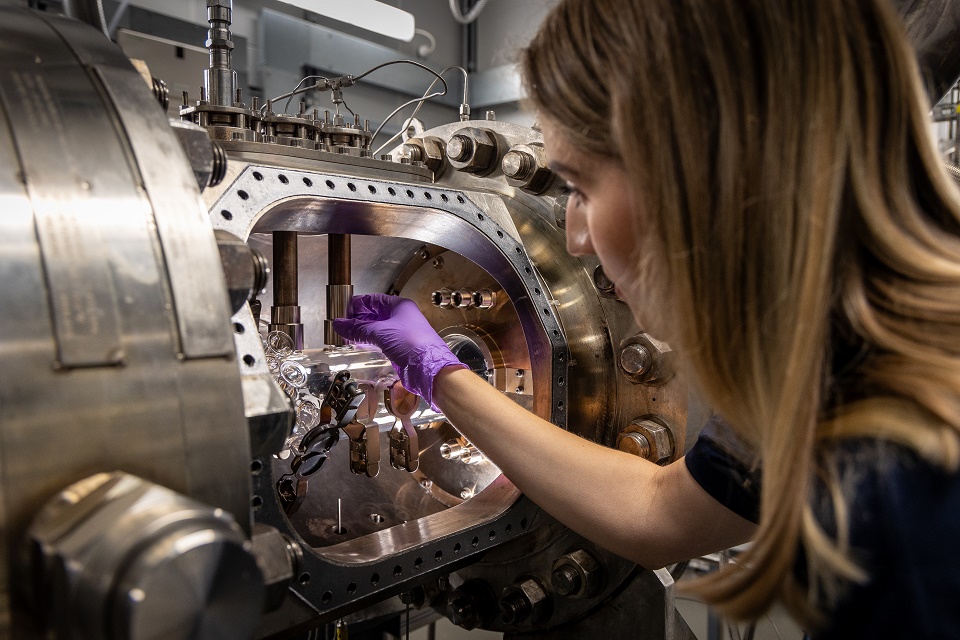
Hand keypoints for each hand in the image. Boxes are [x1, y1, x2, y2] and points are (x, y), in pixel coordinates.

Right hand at [332, 294, 466, 407]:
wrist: (429, 368)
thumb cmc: (411, 343)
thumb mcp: (380, 332)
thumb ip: (357, 328)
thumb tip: (338, 324)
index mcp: (399, 305)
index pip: (372, 300)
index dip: (356, 306)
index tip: (343, 316)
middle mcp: (400, 316)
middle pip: (373, 314)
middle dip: (357, 320)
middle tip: (342, 329)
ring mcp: (400, 332)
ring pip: (376, 328)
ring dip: (362, 332)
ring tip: (347, 338)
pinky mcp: (400, 347)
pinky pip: (380, 341)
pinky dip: (369, 342)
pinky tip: (359, 346)